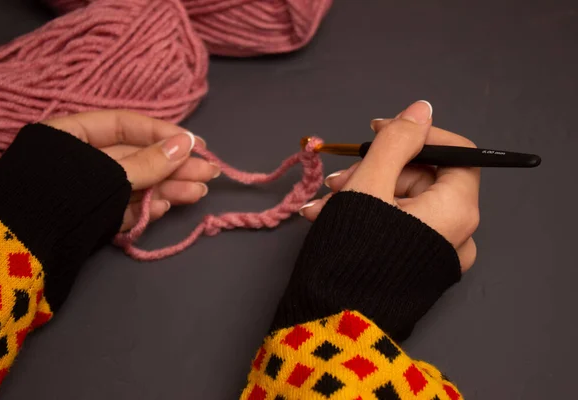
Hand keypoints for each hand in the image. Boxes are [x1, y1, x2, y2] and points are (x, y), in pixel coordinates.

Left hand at [42, 110, 219, 231]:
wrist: (21, 252)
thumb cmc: (62, 197)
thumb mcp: (109, 174)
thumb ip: (148, 162)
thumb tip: (186, 143)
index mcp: (71, 135)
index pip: (125, 125)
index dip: (163, 133)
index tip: (195, 143)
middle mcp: (80, 161)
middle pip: (136, 158)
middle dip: (174, 166)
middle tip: (210, 172)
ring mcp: (87, 192)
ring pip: (134, 185)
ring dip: (168, 189)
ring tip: (200, 192)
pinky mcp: (92, 219)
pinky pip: (123, 208)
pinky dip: (146, 208)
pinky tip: (168, 206)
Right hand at [299, 101, 479, 271]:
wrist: (333, 326)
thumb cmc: (353, 249)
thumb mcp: (369, 183)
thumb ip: (396, 141)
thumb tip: (422, 109)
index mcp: (457, 210)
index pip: (453, 152)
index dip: (415, 135)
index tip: (375, 131)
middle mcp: (457, 233)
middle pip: (420, 179)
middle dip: (373, 171)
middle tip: (335, 180)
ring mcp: (438, 253)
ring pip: (402, 203)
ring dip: (360, 194)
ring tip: (321, 205)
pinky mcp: (418, 268)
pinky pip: (398, 228)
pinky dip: (367, 218)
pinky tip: (328, 219)